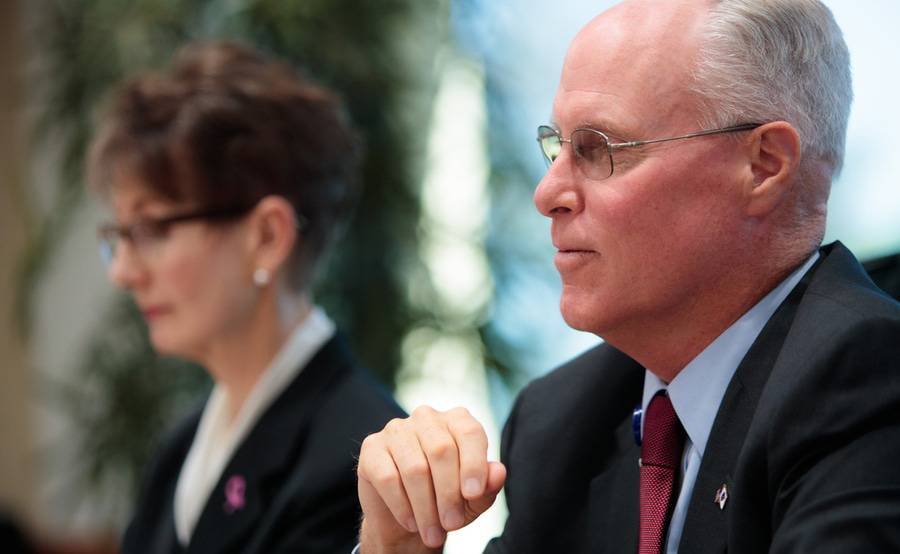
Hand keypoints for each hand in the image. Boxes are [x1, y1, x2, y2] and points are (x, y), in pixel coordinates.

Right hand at [357, 406, 506, 552]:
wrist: (408, 517)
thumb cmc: (446, 499)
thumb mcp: (472, 499)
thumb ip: (488, 485)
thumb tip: (499, 472)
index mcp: (457, 420)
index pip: (469, 432)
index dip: (474, 463)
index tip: (474, 495)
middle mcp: (426, 418)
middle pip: (441, 450)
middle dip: (449, 494)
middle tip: (452, 525)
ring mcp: (396, 430)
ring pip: (415, 468)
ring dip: (426, 507)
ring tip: (433, 533)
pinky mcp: (372, 448)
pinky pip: (388, 477)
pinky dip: (402, 505)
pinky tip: (411, 521)